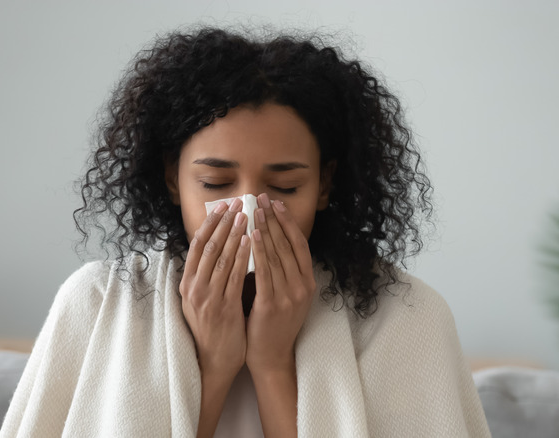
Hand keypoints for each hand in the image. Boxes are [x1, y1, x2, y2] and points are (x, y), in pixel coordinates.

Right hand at [180, 197, 251, 380]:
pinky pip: (233, 276)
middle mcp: (193, 288)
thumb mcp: (201, 299)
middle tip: (237, 203)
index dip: (210, 223)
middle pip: (208, 246)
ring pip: (221, 257)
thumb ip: (206, 276)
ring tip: (246, 216)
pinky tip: (251, 242)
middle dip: (223, 222)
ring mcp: (207, 298)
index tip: (222, 206)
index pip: (197, 245)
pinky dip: (242, 256)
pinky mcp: (223, 307)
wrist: (213, 361)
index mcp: (187, 283)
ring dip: (234, 234)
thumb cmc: (212, 329)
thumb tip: (217, 247)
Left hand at [246, 193, 316, 374]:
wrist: (271, 355)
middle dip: (273, 219)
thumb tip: (266, 238)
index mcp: (307, 282)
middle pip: (287, 245)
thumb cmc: (272, 323)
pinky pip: (265, 272)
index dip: (287, 222)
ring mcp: (289, 296)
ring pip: (277, 255)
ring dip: (265, 229)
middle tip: (261, 199)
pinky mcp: (273, 305)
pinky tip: (251, 236)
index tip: (275, 203)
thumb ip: (280, 270)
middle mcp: (302, 286)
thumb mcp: (285, 293)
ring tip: (254, 211)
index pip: (299, 244)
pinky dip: (258, 252)